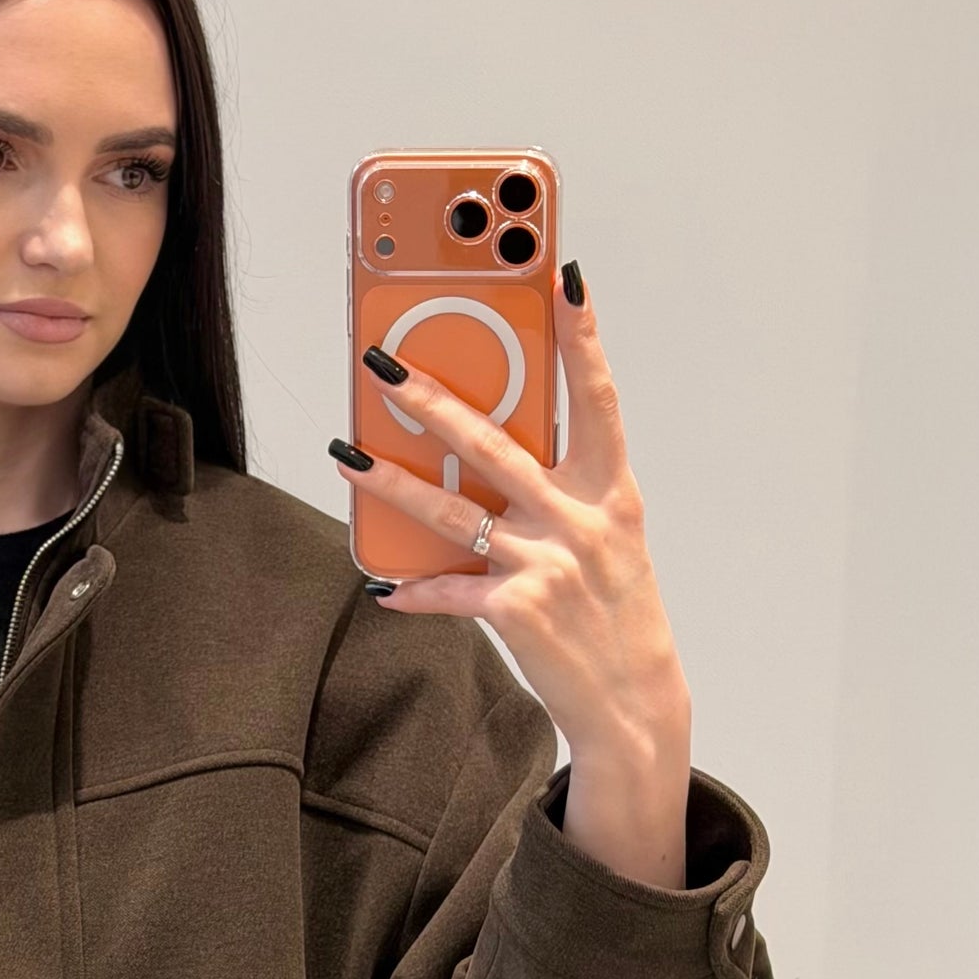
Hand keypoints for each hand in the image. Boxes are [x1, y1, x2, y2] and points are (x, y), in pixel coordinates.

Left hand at [335, 263, 693, 888]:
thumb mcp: (607, 538)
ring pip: (453, 510)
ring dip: (391, 481)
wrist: (633, 704)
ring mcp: (548, 564)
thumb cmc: (614, 611)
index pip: (597, 397)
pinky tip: (380, 586)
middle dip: (435, 400)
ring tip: (345, 454)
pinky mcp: (516, 610)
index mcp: (612, 492)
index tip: (564, 275)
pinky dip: (411, 590)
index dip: (582, 336)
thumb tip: (489, 447)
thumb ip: (560, 490)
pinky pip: (448, 589)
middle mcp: (582, 520)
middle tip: (385, 364)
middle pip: (498, 444)